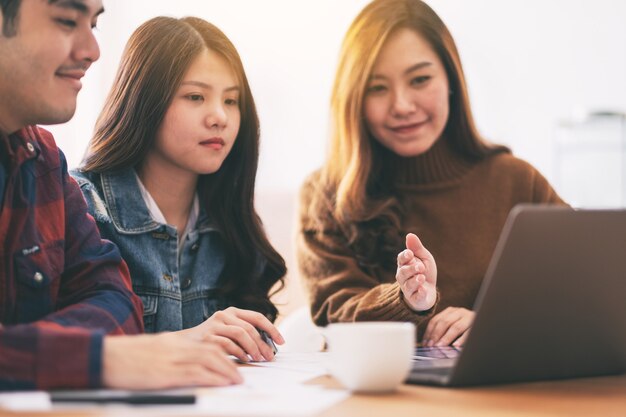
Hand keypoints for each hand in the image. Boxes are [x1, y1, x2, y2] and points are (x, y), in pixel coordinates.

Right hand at [102, 332, 241, 388]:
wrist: (104, 357)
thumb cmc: (124, 358)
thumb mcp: (151, 352)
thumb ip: (169, 356)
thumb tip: (185, 366)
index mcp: (173, 342)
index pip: (206, 345)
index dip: (224, 354)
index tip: (234, 364)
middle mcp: (176, 347)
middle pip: (213, 350)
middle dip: (231, 362)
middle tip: (241, 375)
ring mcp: (171, 359)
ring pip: (209, 360)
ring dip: (227, 370)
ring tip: (237, 380)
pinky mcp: (165, 373)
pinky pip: (196, 373)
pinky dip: (213, 377)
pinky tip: (223, 383)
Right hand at [179, 307, 284, 361]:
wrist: (185, 344)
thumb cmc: (211, 340)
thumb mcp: (229, 332)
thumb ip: (245, 335)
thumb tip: (268, 347)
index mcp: (233, 311)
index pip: (257, 317)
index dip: (272, 329)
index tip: (281, 341)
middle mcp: (224, 314)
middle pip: (250, 327)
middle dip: (263, 343)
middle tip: (270, 356)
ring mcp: (215, 323)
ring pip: (241, 333)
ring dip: (252, 348)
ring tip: (258, 359)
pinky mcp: (208, 335)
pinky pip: (229, 343)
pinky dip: (239, 352)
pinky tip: (244, 360)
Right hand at [396, 233, 436, 311]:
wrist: (429, 291)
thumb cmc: (424, 271)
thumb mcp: (423, 258)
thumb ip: (416, 248)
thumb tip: (409, 235)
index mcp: (404, 265)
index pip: (401, 259)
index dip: (404, 256)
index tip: (410, 254)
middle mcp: (403, 277)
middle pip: (403, 272)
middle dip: (411, 269)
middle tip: (421, 267)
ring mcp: (408, 289)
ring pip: (408, 285)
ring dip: (415, 281)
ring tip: (422, 277)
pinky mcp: (415, 299)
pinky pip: (415, 297)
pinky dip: (419, 293)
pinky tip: (423, 290)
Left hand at [423, 307, 474, 346]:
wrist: (486, 323)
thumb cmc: (466, 328)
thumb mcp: (453, 326)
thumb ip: (443, 332)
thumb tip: (429, 344)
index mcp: (450, 311)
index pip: (436, 320)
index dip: (429, 332)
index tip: (425, 343)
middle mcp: (459, 312)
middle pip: (445, 322)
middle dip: (436, 335)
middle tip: (432, 346)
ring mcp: (469, 317)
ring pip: (456, 327)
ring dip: (447, 338)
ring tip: (441, 346)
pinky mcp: (478, 325)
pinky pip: (469, 333)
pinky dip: (462, 340)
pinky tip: (456, 346)